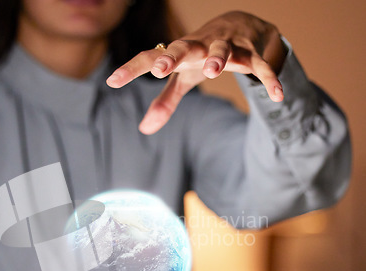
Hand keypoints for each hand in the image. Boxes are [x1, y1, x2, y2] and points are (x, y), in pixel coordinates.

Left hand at [106, 11, 286, 134]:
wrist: (242, 24)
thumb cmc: (203, 55)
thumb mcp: (184, 78)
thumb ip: (165, 101)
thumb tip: (143, 128)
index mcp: (179, 52)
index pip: (151, 58)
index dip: (132, 69)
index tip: (112, 81)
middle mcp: (200, 45)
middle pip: (184, 47)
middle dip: (173, 56)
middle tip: (161, 68)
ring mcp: (227, 45)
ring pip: (223, 49)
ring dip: (219, 58)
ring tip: (214, 71)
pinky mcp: (252, 51)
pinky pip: (261, 65)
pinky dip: (269, 78)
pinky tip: (276, 94)